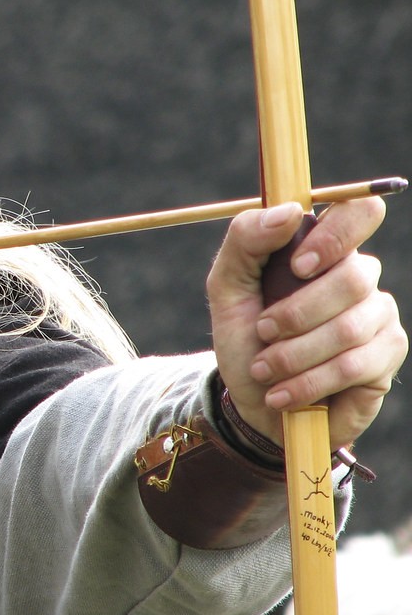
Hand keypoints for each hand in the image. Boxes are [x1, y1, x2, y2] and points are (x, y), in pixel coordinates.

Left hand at [207, 197, 405, 449]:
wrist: (252, 402)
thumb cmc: (244, 338)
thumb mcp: (227, 287)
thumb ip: (246, 240)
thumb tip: (288, 212)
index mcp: (323, 249)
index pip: (358, 212)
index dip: (334, 236)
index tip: (297, 267)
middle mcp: (358, 276)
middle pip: (354, 277)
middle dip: (295, 314)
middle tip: (262, 332)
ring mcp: (378, 315)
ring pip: (349, 328)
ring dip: (292, 355)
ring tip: (263, 370)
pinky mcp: (387, 356)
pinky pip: (355, 364)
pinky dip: (307, 382)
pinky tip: (282, 393)